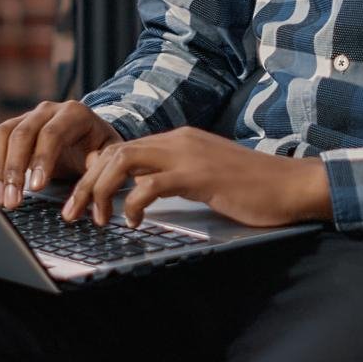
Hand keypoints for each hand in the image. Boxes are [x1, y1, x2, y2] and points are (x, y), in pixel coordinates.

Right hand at [0, 101, 121, 210]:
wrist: (88, 135)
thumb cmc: (99, 146)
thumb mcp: (110, 152)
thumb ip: (102, 161)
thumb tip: (90, 171)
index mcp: (73, 113)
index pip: (51, 133)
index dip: (41, 160)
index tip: (36, 188)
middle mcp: (46, 110)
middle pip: (21, 134)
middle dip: (13, 170)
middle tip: (12, 200)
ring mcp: (25, 117)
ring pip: (1, 135)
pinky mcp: (10, 128)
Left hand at [63, 126, 330, 229]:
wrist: (291, 185)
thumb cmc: (252, 187)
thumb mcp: (204, 177)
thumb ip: (174, 177)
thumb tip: (140, 191)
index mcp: (178, 140)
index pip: (122, 148)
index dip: (96, 173)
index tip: (83, 200)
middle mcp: (178, 140)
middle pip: (114, 152)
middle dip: (86, 183)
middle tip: (72, 213)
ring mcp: (188, 155)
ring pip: (123, 161)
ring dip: (100, 190)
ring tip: (94, 218)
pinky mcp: (198, 175)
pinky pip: (150, 184)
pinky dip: (132, 203)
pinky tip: (133, 221)